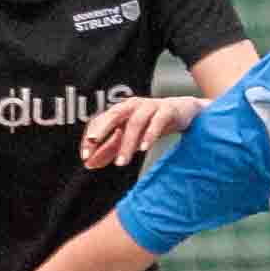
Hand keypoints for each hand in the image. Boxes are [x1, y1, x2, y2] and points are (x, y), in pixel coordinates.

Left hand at [81, 94, 199, 168]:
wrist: (183, 111)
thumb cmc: (152, 122)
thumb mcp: (130, 136)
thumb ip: (110, 149)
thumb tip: (90, 164)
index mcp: (120, 110)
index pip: (100, 122)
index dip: (91, 139)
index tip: (86, 158)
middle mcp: (132, 106)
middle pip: (113, 116)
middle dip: (102, 130)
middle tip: (93, 144)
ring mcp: (150, 107)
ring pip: (135, 123)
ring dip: (127, 144)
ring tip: (121, 162)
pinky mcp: (167, 110)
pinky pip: (157, 122)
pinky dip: (149, 135)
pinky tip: (144, 149)